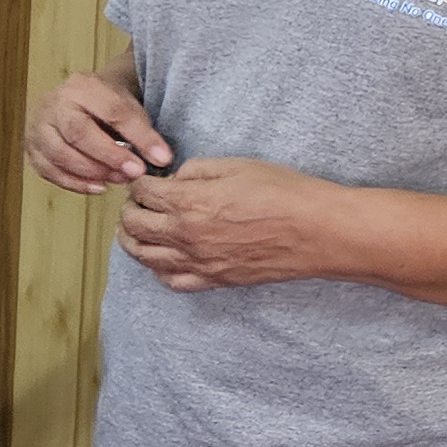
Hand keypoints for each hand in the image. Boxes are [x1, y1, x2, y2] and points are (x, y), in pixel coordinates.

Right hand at [28, 67, 172, 191]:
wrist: (78, 101)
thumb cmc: (106, 107)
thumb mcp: (129, 108)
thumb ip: (143, 132)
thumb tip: (161, 160)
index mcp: (83, 85)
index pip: (113, 111)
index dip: (139, 137)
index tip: (161, 158)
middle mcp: (55, 102)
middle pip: (78, 133)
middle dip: (109, 157)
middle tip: (134, 173)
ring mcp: (38, 125)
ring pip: (59, 154)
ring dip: (92, 172)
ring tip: (118, 179)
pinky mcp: (31, 146)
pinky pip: (48, 170)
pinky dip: (74, 183)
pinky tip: (97, 186)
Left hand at [116, 155, 347, 291]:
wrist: (318, 231)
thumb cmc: (283, 193)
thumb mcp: (236, 165)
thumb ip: (197, 171)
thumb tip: (174, 179)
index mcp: (189, 202)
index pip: (143, 193)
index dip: (139, 184)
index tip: (143, 181)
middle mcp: (185, 235)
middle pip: (135, 226)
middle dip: (129, 211)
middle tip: (135, 204)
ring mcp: (198, 262)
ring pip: (145, 257)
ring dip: (133, 241)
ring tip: (134, 231)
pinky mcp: (214, 280)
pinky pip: (171, 280)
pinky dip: (157, 269)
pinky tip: (160, 258)